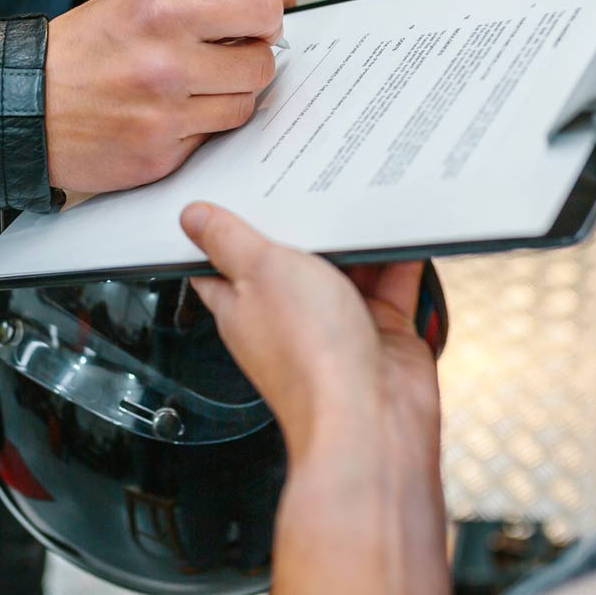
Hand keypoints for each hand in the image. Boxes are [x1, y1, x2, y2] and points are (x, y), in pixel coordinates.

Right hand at [45, 0, 283, 193]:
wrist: (24, 108)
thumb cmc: (76, 51)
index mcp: (161, 15)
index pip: (258, 7)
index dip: (264, 13)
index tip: (256, 19)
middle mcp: (167, 66)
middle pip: (260, 64)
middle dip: (250, 57)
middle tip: (229, 56)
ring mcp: (165, 117)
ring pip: (243, 106)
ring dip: (229, 95)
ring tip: (197, 86)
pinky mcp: (161, 157)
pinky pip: (211, 138)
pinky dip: (199, 126)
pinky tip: (171, 114)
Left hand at [178, 202, 437, 459]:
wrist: (372, 419)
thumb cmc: (308, 358)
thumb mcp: (258, 273)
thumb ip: (228, 241)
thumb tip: (192, 218)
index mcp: (243, 304)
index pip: (222, 261)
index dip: (223, 226)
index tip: (232, 190)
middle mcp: (289, 314)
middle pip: (291, 257)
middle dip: (302, 220)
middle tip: (311, 176)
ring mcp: (337, 323)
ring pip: (345, 266)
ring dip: (353, 235)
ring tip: (360, 189)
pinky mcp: (382, 329)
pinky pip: (392, 282)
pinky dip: (399, 256)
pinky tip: (403, 225)